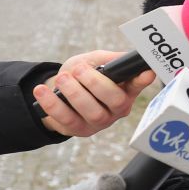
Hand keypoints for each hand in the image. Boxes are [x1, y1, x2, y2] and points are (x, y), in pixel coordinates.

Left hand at [35, 49, 154, 136]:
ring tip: (62, 78)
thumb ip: (107, 59)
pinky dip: (52, 104)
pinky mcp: (79, 130)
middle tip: (79, 69)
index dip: (143, 81)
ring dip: (75, 93)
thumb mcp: (94, 61)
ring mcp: (99, 122)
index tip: (147, 73)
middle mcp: (117, 109)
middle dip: (96, 84)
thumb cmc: (81, 75)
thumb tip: (122, 59)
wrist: (58, 92)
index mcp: (125, 89)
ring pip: (93, 112)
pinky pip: (66, 119)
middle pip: (116, 101)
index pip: (137, 85)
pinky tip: (42, 91)